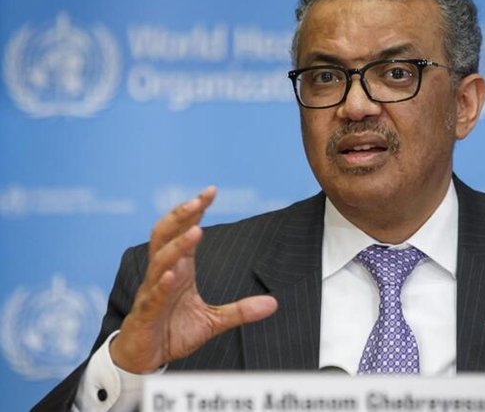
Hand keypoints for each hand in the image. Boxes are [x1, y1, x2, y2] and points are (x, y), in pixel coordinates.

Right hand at [110, 186, 277, 373]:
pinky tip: (172, 274)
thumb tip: (273, 303)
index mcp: (180, 269)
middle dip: (181, 216)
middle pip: (166, 235)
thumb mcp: (213, 321)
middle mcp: (164, 274)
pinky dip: (162, 283)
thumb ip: (241, 310)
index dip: (195, 211)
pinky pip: (153, 295)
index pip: (185, 232)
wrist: (145, 358)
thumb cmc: (173, 331)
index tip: (210, 191)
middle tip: (198, 200)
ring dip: (177, 245)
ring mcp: (153, 292)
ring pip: (160, 260)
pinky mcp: (146, 313)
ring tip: (196, 231)